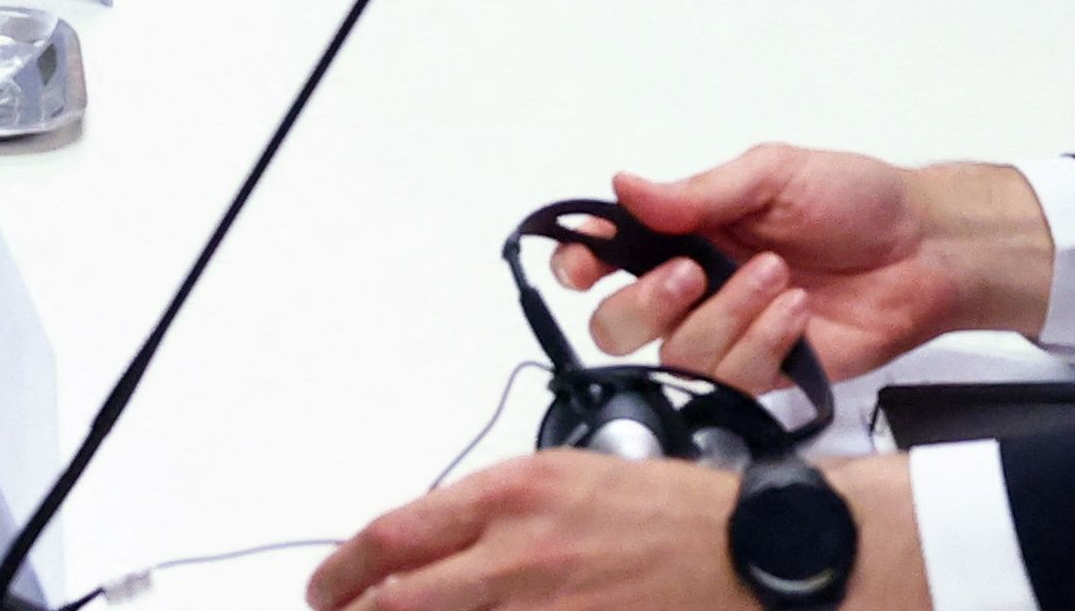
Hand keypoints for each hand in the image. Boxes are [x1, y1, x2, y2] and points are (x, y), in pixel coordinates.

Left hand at [310, 453, 743, 610]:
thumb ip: (494, 511)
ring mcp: (545, 607)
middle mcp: (518, 553)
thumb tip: (432, 545)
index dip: (344, 570)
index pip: (394, 536)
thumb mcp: (566, 476)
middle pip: (400, 601)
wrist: (748, 549)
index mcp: (511, 496)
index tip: (326, 586)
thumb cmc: (669, 511)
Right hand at [560, 149, 1048, 374]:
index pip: (606, 254)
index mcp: (685, 230)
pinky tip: (796, 312)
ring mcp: (729, 335)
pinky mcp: (767, 375)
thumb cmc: (854, 200)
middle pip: (619, 323)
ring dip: (724, 317)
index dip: (581, 263)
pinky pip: (734, 383)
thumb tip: (623, 186)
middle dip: (643, 303)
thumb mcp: (774, 173)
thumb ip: (697, 191)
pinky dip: (762, 343)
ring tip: (777, 277)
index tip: (583, 263)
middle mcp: (696, 287)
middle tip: (692, 273)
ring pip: (676, 357)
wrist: (925, 251)